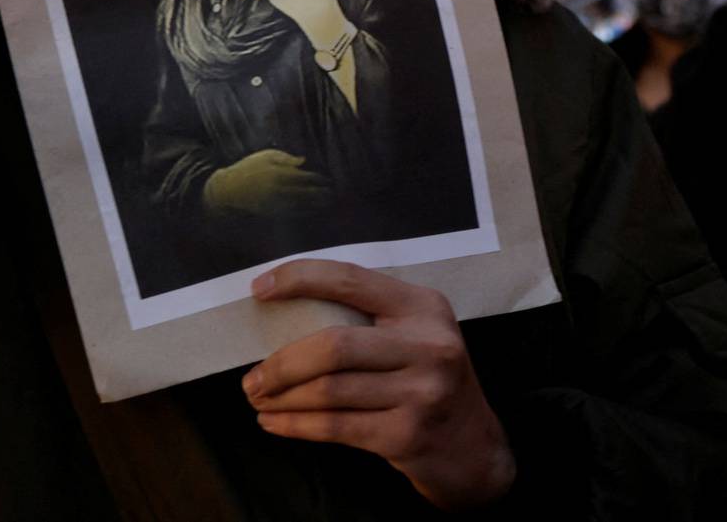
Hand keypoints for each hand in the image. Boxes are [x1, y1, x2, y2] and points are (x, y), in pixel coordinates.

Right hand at [203, 149, 331, 218]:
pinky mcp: (273, 212)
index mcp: (279, 173)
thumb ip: (285, 158)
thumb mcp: (265, 156)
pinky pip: (292, 213)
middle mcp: (280, 189)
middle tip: (332, 193)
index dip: (318, 178)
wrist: (229, 189)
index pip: (305, 176)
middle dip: (321, 193)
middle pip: (306, 192)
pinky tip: (311, 210)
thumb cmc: (247, 168)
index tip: (327, 179)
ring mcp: (277, 202)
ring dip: (315, 204)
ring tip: (326, 202)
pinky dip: (304, 212)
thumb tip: (303, 161)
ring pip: (302, 204)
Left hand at [246, 260, 514, 510]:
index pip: (350, 279)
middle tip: (251, 378)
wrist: (474, 447)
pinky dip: (295, 426)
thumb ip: (367, 316)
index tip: (258, 289)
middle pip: (333, 346)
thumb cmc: (427, 379)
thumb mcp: (413, 333)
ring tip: (258, 398)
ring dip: (281, 398)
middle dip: (280, 363)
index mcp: (423, 306)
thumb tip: (283, 307)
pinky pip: (335, 427)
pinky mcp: (408, 435)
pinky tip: (275, 423)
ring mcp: (422, 393)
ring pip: (329, 392)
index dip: (299, 279)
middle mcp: (428, 345)